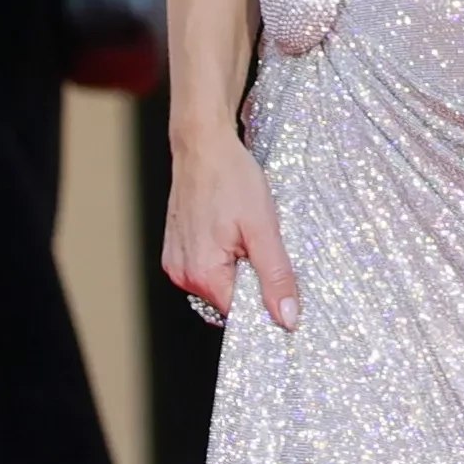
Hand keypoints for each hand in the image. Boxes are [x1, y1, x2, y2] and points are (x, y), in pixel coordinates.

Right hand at [164, 124, 299, 332]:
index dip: (265, 305)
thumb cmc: (231, 178)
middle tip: (266, 250)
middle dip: (253, 284)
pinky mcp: (177, 249)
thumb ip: (276, 277)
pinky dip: (226, 259)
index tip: (283, 288)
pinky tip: (233, 234)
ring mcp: (177, 261)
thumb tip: (286, 318)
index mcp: (202, 274)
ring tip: (248, 237)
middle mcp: (182, 274)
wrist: (204, 144)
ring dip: (240, 270)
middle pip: (230, 301)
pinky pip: (207, 268)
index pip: (240, 315)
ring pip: (220, 284)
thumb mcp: (264, 229)